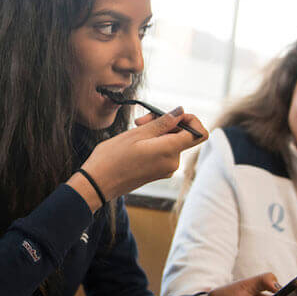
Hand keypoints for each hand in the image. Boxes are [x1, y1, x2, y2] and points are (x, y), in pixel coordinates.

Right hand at [78, 108, 206, 203]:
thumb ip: (163, 122)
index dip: (190, 120)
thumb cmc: (113, 158)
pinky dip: (153, 143)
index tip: (172, 115)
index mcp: (170, 151)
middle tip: (141, 121)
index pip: (199, 133)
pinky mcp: (158, 172)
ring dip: (156, 133)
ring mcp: (166, 169)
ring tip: (134, 131)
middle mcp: (173, 162)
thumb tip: (181, 112)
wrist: (98, 183)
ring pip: (171, 142)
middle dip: (165, 124)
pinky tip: (135, 143)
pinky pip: (163, 152)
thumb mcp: (137, 134)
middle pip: (182, 135)